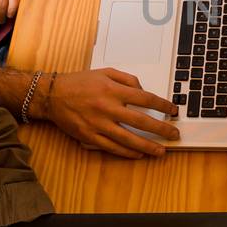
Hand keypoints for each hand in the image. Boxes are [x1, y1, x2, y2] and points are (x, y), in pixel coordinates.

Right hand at [40, 68, 180, 157]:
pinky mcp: (89, 136)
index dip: (163, 105)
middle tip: (174, 134)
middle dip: (161, 129)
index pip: (145, 99)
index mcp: (113, 90)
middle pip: (141, 121)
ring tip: (161, 151)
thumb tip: (144, 91)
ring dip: (147, 146)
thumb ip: (128, 79)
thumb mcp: (105, 72)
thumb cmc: (79, 83)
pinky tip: (138, 154)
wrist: (52, 95)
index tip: (173, 110)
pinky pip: (112, 147)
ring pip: (128, 139)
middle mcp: (107, 107)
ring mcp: (98, 124)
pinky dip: (126, 152)